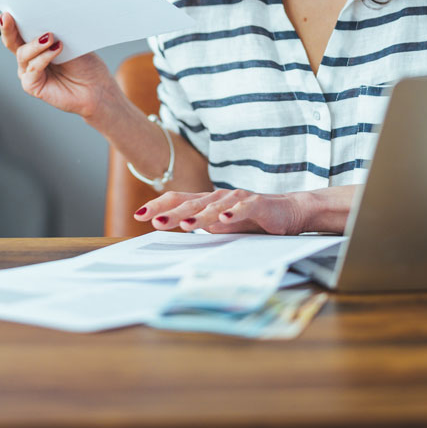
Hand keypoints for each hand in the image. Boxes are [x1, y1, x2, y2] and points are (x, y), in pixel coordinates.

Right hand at [0, 12, 115, 118]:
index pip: (18, 30)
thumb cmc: (84, 64)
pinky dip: (43, 58)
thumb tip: (42, 18)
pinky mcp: (32, 85)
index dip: (11, 20)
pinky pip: (32, 69)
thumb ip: (52, 32)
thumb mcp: (68, 40)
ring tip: (51, 38)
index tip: (8, 11)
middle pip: (12, 41)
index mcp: (35, 44)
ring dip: (36, 44)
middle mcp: (29, 57)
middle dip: (8, 28)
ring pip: (23, 54)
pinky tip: (56, 50)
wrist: (96, 87)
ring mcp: (29, 71)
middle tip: (8, 17)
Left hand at [133, 188, 310, 235]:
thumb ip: (201, 225)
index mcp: (207, 202)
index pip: (178, 200)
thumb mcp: (221, 227)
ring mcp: (237, 198)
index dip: (159, 206)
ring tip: (185, 225)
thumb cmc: (251, 220)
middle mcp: (219, 197)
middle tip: (153, 221)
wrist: (287, 211)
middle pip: (191, 203)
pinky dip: (233, 213)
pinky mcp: (257, 203)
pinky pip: (243, 208)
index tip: (139, 215)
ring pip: (214, 206)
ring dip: (199, 216)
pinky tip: (224, 220)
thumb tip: (174, 230)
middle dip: (171, 212)